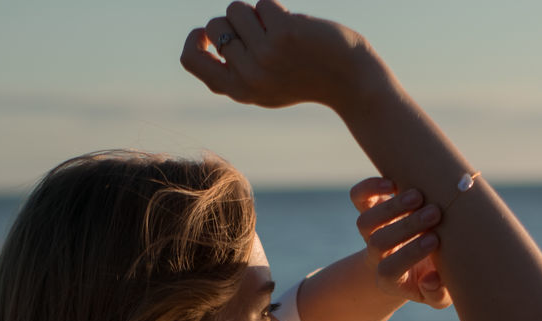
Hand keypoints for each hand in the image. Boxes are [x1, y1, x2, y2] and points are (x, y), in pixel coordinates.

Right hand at [180, 0, 367, 108]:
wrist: (350, 81)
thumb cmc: (307, 77)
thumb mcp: (265, 84)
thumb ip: (235, 68)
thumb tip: (206, 35)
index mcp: (239, 90)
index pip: (191, 60)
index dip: (195, 39)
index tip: (208, 32)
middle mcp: (248, 77)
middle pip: (215, 26)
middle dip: (236, 21)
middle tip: (265, 35)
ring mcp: (265, 56)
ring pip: (235, 10)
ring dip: (256, 12)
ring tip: (279, 30)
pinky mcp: (282, 35)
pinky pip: (263, 4)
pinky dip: (276, 7)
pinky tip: (295, 27)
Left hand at [351, 178, 452, 310]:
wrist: (414, 258)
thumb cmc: (431, 276)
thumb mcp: (438, 294)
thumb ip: (437, 294)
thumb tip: (430, 279)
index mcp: (390, 279)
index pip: (390, 270)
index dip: (410, 254)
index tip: (435, 240)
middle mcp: (377, 255)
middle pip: (379, 243)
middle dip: (407, 226)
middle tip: (435, 213)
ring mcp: (371, 231)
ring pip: (366, 222)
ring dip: (391, 207)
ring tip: (419, 197)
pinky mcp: (370, 207)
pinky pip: (358, 197)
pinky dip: (369, 187)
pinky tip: (394, 183)